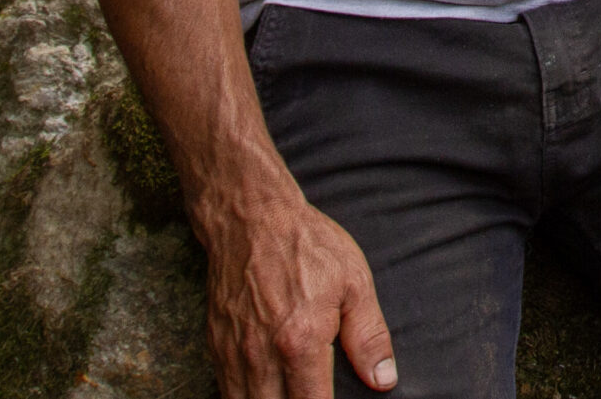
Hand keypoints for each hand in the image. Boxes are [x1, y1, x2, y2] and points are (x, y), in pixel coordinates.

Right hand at [196, 176, 394, 397]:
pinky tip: (266, 391)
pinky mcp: (215, 348)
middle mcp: (261, 358)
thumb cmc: (308, 247)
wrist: (251, 220)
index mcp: (300, 344)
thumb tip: (384, 381)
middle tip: (315, 397)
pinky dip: (244, 397)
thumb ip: (368, 338)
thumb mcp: (354, 284)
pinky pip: (226, 391)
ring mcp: (233, 356)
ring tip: (293, 394)